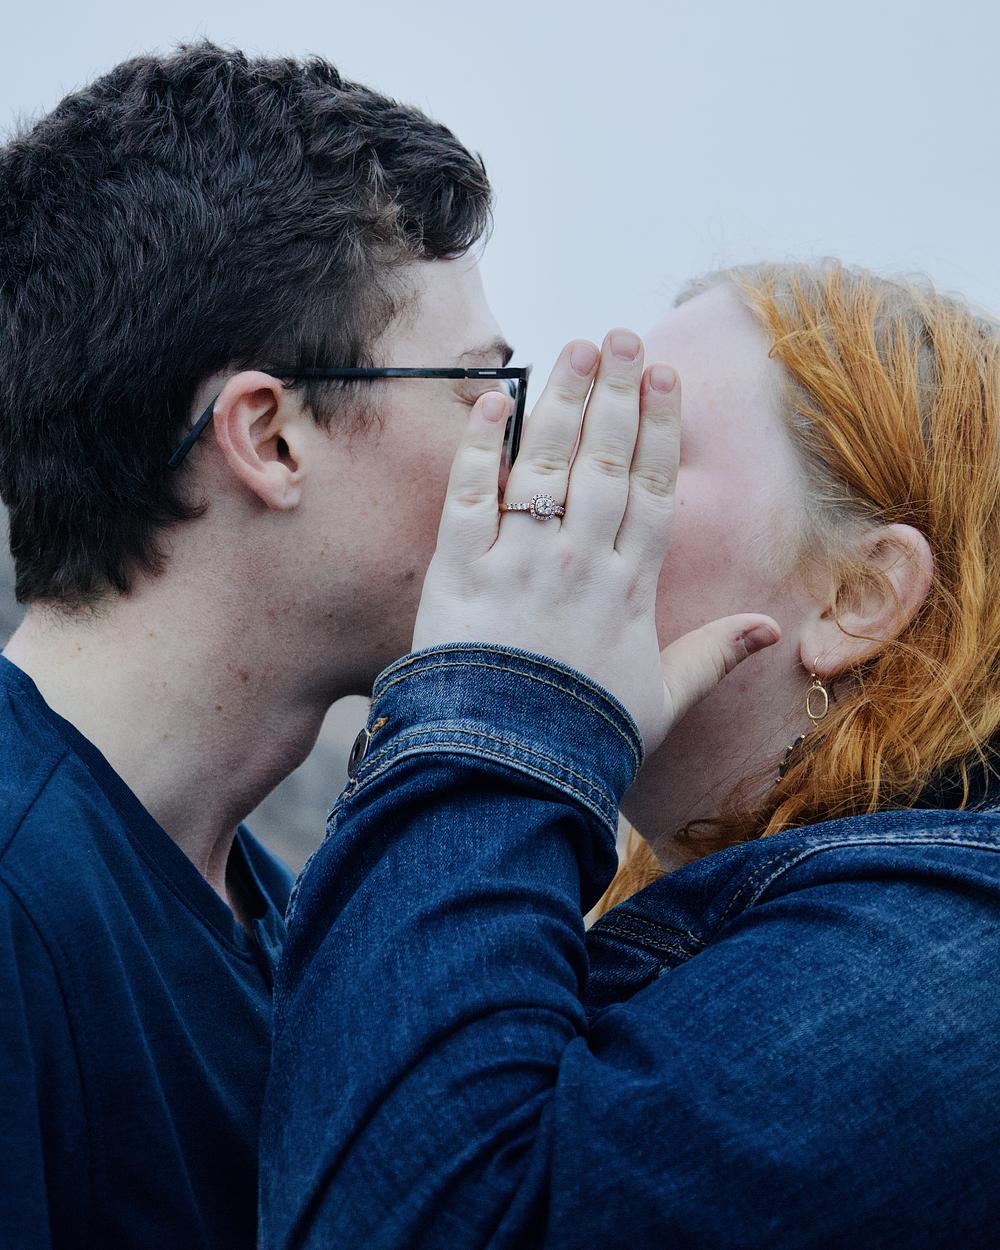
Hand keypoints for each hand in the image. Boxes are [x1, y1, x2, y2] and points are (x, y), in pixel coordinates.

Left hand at [411, 330, 779, 753]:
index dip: (658, 429)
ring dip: (562, 399)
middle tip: (621, 337)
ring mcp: (521, 561)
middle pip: (604, 460)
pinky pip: (470, 494)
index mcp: (630, 586)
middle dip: (616, 393)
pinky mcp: (461, 571)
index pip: (651, 489)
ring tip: (576, 347)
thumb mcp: (663, 699)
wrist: (507, 769)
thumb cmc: (584, 734)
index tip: (664, 378)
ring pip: (546, 463)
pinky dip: (478, 446)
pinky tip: (489, 401)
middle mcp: (581, 561)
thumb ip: (714, 656)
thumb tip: (769, 631)